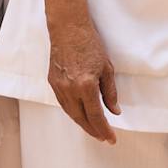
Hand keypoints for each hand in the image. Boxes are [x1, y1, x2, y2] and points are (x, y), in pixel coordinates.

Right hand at [46, 13, 120, 143]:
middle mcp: (70, 89)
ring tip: (93, 130)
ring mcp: (59, 87)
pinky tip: (80, 115)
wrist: (68, 28)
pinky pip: (63, 104)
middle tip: (103, 137)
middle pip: (82, 119)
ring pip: (71, 113)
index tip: (111, 138)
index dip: (104, 130)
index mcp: (86, 86)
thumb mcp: (107, 68)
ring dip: (83, 124)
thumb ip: (110, 92)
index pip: (96, 116)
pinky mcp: (52, 82)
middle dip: (94, 131)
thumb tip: (114, 111)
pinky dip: (73, 112)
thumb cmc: (89, 44)